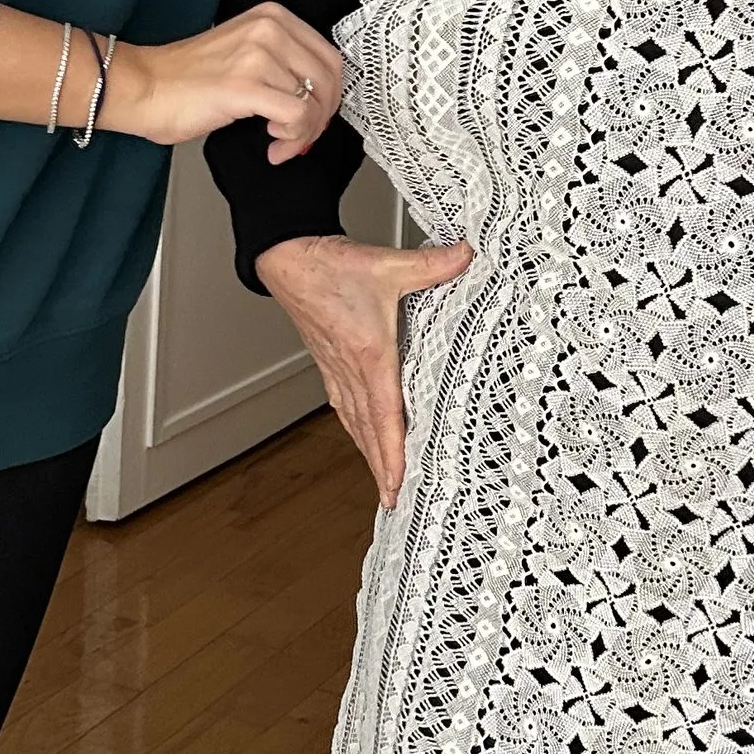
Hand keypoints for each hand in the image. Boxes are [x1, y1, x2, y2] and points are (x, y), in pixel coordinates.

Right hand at [108, 6, 342, 159]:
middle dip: (322, 117)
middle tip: (301, 136)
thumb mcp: (245, 53)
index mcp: (272, 17)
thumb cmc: (185, 79)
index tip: (315, 115)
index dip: (330, 95)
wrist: (143, 87)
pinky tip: (272, 144)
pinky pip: (297, 117)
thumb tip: (318, 97)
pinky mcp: (246, 85)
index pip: (330, 57)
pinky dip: (291, 139)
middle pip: (329, 79)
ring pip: (314, 102)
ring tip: (277, 142)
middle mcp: (269, 29)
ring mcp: (258, 55)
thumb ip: (282, 63)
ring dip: (302, 134)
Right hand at [257, 232, 472, 502]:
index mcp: (368, 353)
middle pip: (368, 430)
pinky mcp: (329, 361)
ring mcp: (336, 368)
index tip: (396, 483)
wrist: (287, 258)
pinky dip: (355, 426)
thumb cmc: (328, 266)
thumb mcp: (387, 265)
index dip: (392, 453)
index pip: (385, 414)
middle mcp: (350, 369)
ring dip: (367, 452)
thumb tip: (466, 255)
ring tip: (381, 478)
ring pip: (354, 421)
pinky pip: (344, 404)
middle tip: (393, 498)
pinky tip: (360, 433)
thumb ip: (431, 264)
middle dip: (381, 467)